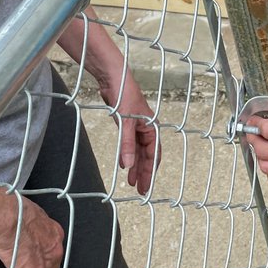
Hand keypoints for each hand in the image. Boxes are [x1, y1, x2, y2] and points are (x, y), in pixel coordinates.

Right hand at [0, 195, 63, 267]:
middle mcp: (55, 250)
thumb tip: (26, 231)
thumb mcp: (33, 216)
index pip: (54, 254)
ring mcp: (46, 264)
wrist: (8, 217)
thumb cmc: (14, 211)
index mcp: (55, 234)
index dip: (47, 262)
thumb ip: (34, 227)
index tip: (42, 267)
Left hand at [100, 71, 159, 194]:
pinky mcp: (126, 125)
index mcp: (152, 127)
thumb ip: (127, 144)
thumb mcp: (126, 122)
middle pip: (147, 156)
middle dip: (143, 173)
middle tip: (140, 190)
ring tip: (131, 182)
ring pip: (138, 151)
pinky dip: (128, 155)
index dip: (150, 172)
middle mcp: (146, 129)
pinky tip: (124, 164)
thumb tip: (128, 164)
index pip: (154, 155)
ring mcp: (136, 127)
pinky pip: (129, 145)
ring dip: (135, 166)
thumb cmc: (125, 94)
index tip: (146, 186)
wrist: (114, 77)